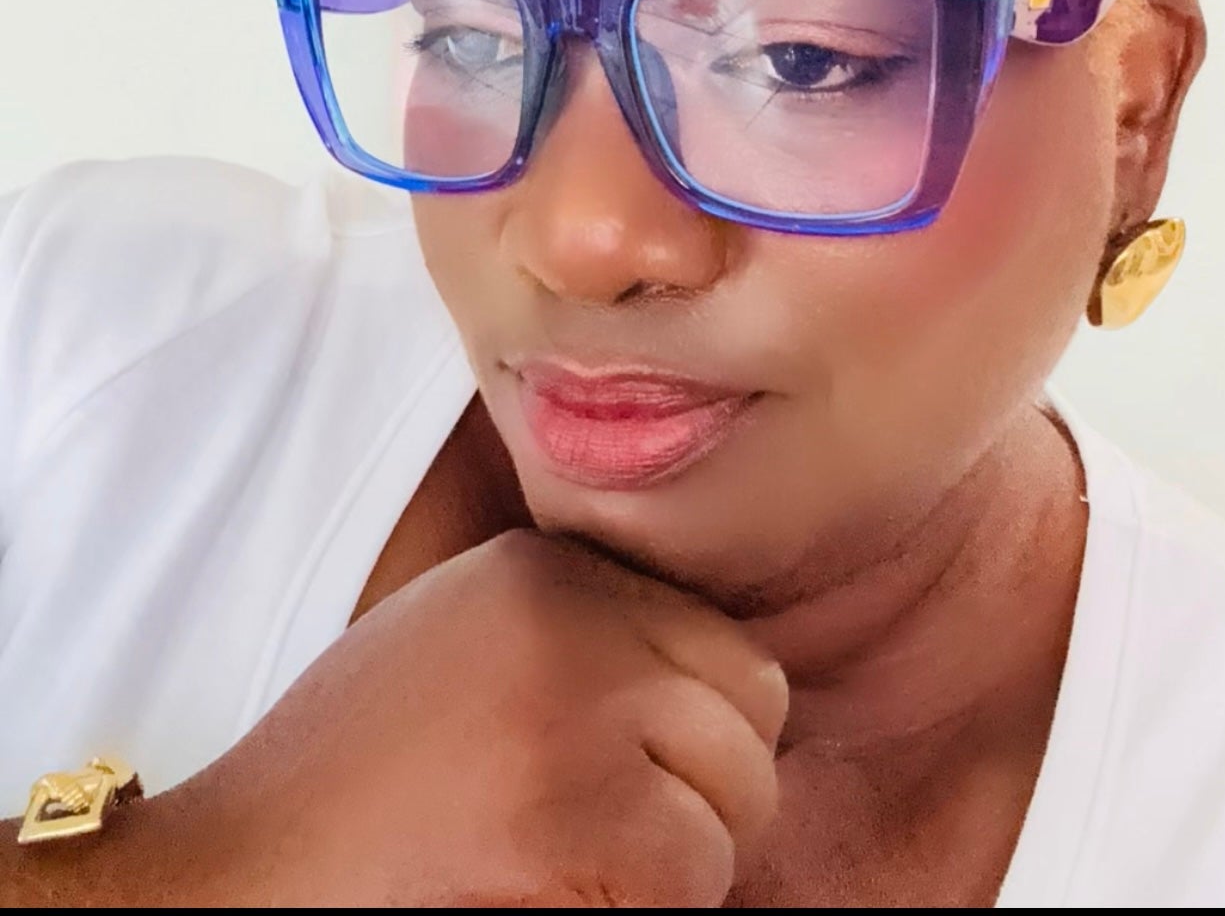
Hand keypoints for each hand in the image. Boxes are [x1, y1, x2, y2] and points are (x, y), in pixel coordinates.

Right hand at [174, 530, 786, 906]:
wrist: (251, 870)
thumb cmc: (358, 778)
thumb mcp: (468, 640)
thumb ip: (576, 628)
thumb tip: (712, 678)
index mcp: (543, 566)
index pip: (716, 638)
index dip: (688, 726)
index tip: (624, 772)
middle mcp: (571, 615)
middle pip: (749, 705)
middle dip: (706, 783)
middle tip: (610, 830)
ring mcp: (577, 705)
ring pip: (736, 794)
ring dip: (679, 853)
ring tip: (567, 857)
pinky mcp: (580, 809)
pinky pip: (697, 868)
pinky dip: (651, 903)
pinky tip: (556, 890)